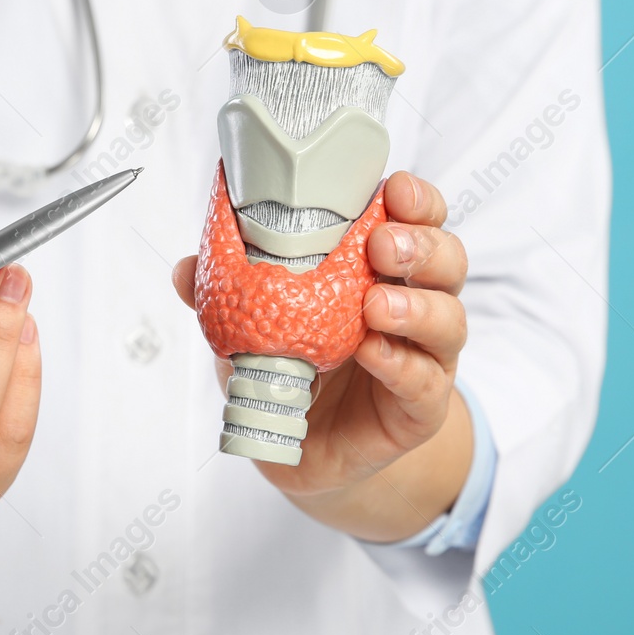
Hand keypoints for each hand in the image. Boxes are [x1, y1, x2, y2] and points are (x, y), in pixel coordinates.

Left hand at [173, 171, 473, 540]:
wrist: (305, 448)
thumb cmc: (292, 367)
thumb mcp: (254, 322)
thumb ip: (228, 292)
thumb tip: (185, 268)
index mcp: (382, 268)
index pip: (417, 220)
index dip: (415, 199)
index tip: (391, 186)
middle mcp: (416, 303)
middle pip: (447, 259)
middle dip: (420, 243)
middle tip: (381, 243)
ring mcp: (426, 356)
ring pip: (448, 318)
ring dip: (415, 305)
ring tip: (376, 303)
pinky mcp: (422, 407)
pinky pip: (425, 382)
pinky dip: (401, 364)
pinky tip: (373, 353)